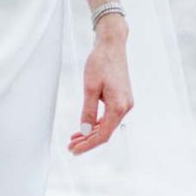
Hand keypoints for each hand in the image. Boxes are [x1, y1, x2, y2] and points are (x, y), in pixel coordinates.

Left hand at [70, 20, 132, 154]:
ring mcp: (125, 103)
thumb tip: (84, 130)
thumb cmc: (100, 62)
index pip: (103, 134)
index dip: (88, 145)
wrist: (112, 45)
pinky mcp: (121, 98)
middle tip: (70, 147)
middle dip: (87, 140)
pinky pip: (109, 116)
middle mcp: (125, 107)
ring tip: (74, 138)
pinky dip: (96, 122)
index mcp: (118, 106)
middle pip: (105, 132)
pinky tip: (85, 126)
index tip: (74, 150)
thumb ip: (88, 111)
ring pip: (106, 125)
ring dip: (90, 132)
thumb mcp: (90, 87)